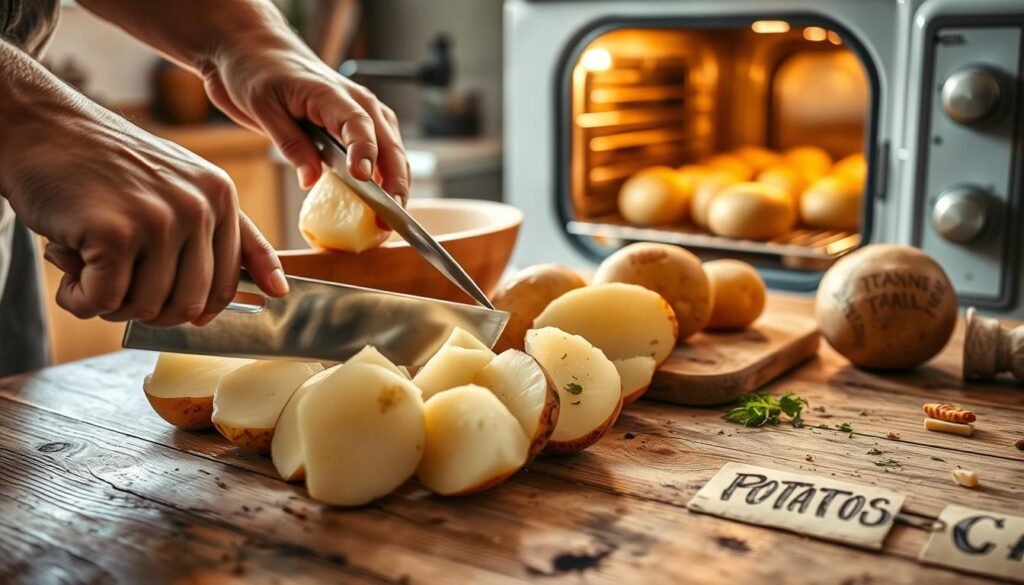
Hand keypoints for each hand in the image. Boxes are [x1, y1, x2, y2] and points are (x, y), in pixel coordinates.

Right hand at [1, 99, 287, 326]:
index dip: (207, 306)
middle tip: (117, 283)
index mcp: (219, 196)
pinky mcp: (115, 233)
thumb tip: (277, 291)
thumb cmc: (103, 162)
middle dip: (149, 308)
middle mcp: (198, 207)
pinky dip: (78, 298)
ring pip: (146, 307)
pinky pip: (103, 301)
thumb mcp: (180, 183)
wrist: (39, 124)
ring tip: (88, 263)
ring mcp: (160, 219)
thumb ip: (224, 232)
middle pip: (189, 304)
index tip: (195, 318)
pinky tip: (67, 262)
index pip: (232, 278)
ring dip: (108, 301)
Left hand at [200, 29, 409, 202]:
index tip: (363, 180)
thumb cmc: (255, 70)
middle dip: (394, 181)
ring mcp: (360, 111)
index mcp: (331, 93)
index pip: (359, 125)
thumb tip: (311, 180)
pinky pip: (380, 150)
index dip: (364, 153)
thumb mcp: (263, 109)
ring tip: (390, 218)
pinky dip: (384, 176)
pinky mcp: (354, 123)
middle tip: (389, 217)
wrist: (253, 49)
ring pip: (392, 149)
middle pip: (388, 143)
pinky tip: (380, 200)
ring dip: (396, 182)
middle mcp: (356, 101)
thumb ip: (291, 144)